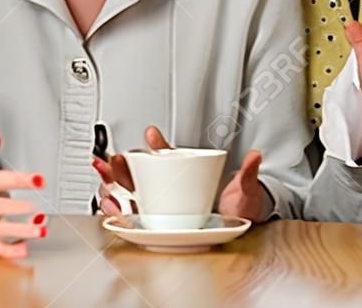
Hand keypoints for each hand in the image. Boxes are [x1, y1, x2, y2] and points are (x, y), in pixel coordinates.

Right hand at [93, 127, 270, 220]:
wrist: (239, 228)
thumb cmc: (238, 206)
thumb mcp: (244, 190)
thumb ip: (248, 175)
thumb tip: (255, 157)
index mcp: (185, 174)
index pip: (165, 155)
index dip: (156, 145)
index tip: (151, 135)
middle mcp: (168, 187)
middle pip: (137, 174)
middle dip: (121, 166)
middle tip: (113, 161)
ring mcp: (158, 205)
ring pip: (127, 193)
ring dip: (113, 187)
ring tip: (106, 183)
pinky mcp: (153, 223)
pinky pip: (129, 216)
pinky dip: (115, 212)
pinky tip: (110, 209)